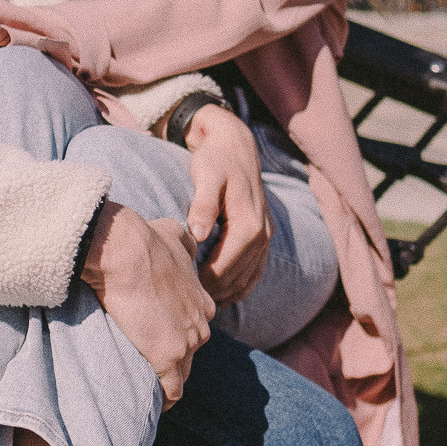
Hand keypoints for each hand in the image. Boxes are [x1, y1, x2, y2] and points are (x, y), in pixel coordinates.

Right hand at [80, 202, 213, 408]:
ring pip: (183, 374)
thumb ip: (185, 242)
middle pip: (190, 353)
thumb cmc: (145, 240)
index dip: (178, 335)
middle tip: (149, 363)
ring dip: (169, 381)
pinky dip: (165, 399)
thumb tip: (188, 238)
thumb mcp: (174, 234)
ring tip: (150, 389)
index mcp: (202, 302)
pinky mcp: (168, 358)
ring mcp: (186, 343)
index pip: (194, 328)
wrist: (126, 252)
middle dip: (173, 359)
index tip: (160, 339)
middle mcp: (200, 325)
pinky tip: (155, 404)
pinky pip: (172, 390)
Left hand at [182, 104, 271, 305]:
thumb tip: (198, 235)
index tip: (180, 287)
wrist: (236, 147)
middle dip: (212, 291)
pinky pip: (255, 272)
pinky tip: (220, 292)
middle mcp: (262, 235)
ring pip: (247, 279)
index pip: (223, 268)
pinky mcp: (264, 237)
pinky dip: (239, 286)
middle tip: (184, 296)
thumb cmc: (216, 161)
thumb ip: (203, 205)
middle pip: (236, 278)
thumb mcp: (206, 176)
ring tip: (199, 298)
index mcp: (248, 225)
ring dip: (226, 293)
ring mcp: (266, 238)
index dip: (202, 282)